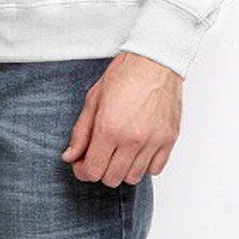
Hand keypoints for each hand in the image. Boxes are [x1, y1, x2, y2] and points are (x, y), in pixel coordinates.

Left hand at [60, 51, 182, 184]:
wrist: (155, 60)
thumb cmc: (124, 74)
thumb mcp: (93, 98)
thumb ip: (80, 131)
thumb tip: (70, 156)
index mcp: (109, 128)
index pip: (93, 171)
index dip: (83, 171)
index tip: (81, 163)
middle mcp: (132, 139)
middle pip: (112, 178)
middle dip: (100, 170)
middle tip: (98, 156)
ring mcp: (153, 141)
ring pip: (133, 177)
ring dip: (122, 169)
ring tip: (118, 152)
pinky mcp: (169, 140)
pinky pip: (155, 170)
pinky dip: (144, 165)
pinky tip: (137, 150)